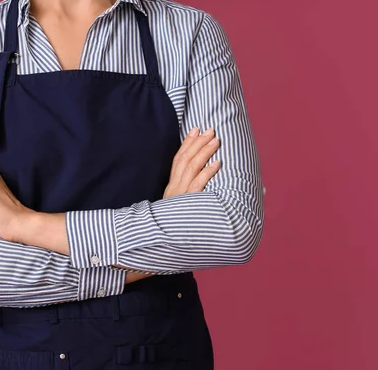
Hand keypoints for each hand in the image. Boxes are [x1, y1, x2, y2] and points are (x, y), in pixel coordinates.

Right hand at [123, 127, 220, 283]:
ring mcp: (180, 197)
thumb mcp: (177, 210)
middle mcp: (174, 189)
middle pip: (185, 160)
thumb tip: (204, 186)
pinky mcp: (187, 205)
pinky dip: (208, 173)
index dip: (187, 143)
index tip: (196, 128)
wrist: (159, 248)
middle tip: (211, 129)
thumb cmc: (172, 228)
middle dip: (198, 142)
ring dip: (205, 152)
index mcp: (171, 188)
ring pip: (192, 169)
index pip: (178, 160)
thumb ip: (188, 196)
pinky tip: (218, 164)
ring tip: (216, 140)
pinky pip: (198, 186)